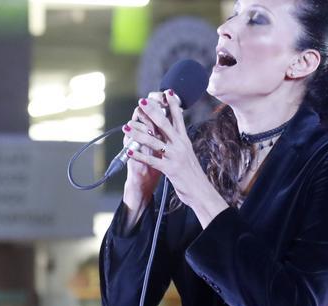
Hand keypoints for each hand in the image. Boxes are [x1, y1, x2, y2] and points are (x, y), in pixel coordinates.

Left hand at [127, 89, 229, 227]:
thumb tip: (172, 132)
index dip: (173, 104)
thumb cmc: (192, 173)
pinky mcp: (170, 169)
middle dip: (152, 111)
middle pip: (165, 124)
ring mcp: (175, 156)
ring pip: (154, 141)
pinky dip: (139, 155)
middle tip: (141, 102)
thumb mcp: (187, 154)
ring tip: (126, 126)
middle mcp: (181, 145)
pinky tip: (129, 151)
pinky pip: (152, 160)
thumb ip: (178, 143)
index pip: (178, 118)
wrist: (202, 192)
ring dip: (138, 132)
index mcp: (184, 141)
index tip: (166, 91)